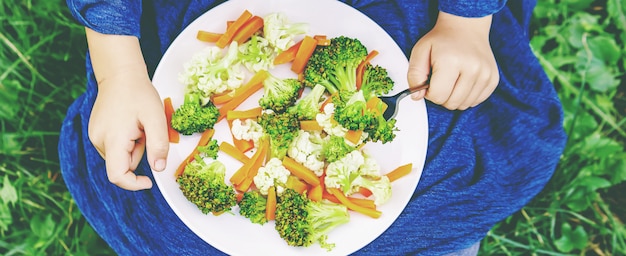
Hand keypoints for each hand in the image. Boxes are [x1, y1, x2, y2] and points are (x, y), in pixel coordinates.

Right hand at [85, 28, 168, 189]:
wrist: (120, 74)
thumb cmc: (139, 93)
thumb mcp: (156, 118)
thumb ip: (159, 145)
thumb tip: (159, 168)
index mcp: (113, 139)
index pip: (117, 176)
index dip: (133, 184)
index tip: (149, 181)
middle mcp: (99, 140)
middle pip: (122, 165)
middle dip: (139, 154)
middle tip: (147, 131)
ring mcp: (95, 136)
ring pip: (119, 156)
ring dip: (133, 147)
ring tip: (138, 125)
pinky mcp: (96, 132)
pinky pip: (115, 147)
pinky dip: (126, 141)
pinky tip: (130, 123)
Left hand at [407, 11, 499, 109]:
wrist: (466, 27)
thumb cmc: (442, 40)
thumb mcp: (420, 52)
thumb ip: (414, 76)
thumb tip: (417, 97)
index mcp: (451, 61)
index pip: (438, 96)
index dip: (430, 92)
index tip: (431, 81)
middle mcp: (472, 68)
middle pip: (451, 103)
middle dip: (442, 96)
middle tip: (441, 79)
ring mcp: (485, 74)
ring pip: (464, 105)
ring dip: (454, 97)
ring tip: (452, 79)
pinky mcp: (493, 79)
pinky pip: (476, 101)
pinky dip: (466, 96)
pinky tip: (463, 81)